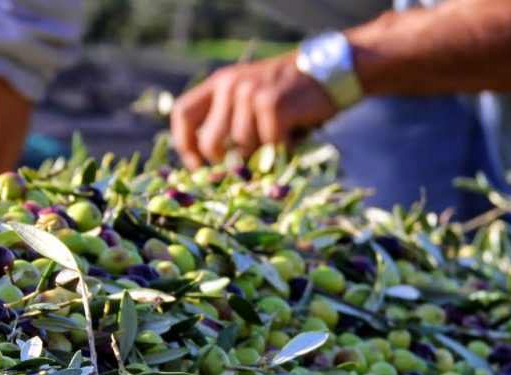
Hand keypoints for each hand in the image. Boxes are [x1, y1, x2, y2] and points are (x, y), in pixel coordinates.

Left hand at [170, 53, 339, 167]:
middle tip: (244, 167)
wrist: (327, 71)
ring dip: (261, 155)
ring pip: (242, 148)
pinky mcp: (273, 105)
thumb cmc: (290, 93)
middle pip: (209, 142)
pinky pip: (269, 146)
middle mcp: (230, 86)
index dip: (185, 144)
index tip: (198, 164)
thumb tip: (216, 164)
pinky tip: (292, 138)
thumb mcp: (252, 94)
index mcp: (219, 83)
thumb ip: (230, 118)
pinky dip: (281, 150)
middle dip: (225, 162)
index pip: (183, 113)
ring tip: (277, 143)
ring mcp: (251, 94)